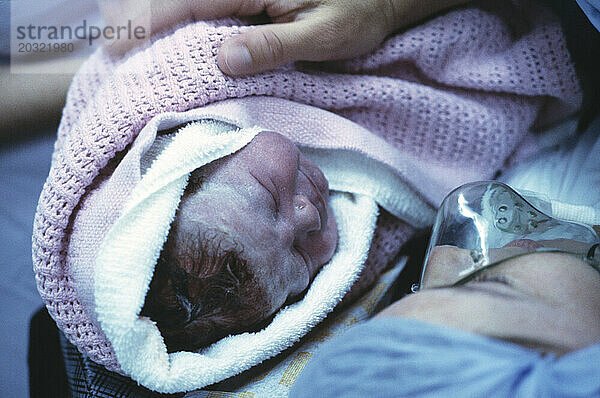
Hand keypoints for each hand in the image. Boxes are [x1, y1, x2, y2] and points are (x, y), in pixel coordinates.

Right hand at [100, 0, 468, 75]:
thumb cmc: (361, 11)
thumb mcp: (326, 35)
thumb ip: (274, 45)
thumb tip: (221, 58)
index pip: (187, 0)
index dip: (147, 23)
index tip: (116, 49)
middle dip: (138, 15)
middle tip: (109, 48)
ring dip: (155, 13)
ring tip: (126, 40)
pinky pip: (206, 1)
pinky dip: (181, 13)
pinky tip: (167, 31)